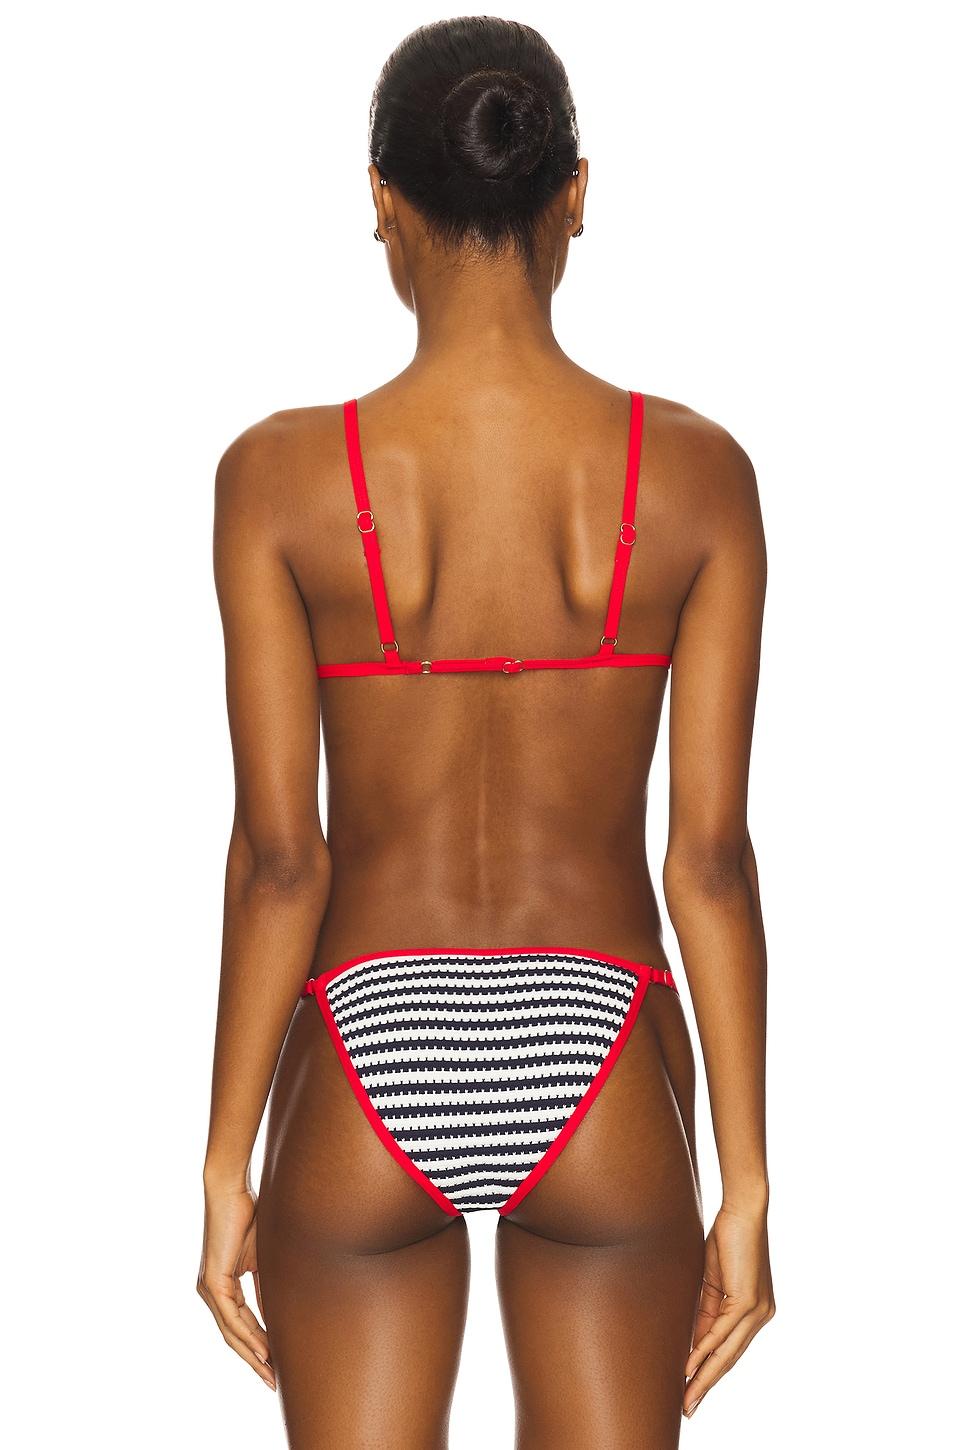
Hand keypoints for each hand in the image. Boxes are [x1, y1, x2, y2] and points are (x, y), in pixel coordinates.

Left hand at [197, 1182, 275, 1390]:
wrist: (231, 1190)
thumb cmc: (248, 1216)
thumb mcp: (262, 1258)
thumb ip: (266, 1286)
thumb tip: (281, 1312)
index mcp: (222, 1286)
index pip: (241, 1325)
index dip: (258, 1346)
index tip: (276, 1364)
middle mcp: (211, 1292)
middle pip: (234, 1336)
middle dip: (255, 1360)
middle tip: (274, 1382)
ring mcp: (209, 1288)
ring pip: (231, 1332)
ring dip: (252, 1355)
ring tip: (271, 1373)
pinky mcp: (212, 1282)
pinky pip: (231, 1317)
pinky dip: (246, 1336)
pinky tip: (262, 1351)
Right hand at [683, 1202, 774, 1417]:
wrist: (743, 1211)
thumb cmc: (727, 1239)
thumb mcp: (713, 1281)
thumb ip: (707, 1312)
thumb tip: (694, 1343)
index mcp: (754, 1312)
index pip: (729, 1349)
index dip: (710, 1371)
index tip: (692, 1390)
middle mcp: (760, 1316)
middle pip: (729, 1358)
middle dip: (707, 1384)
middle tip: (689, 1407)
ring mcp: (757, 1311)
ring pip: (727, 1352)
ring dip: (706, 1377)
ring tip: (688, 1397)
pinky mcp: (749, 1301)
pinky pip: (723, 1333)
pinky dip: (705, 1350)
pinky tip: (691, 1366)